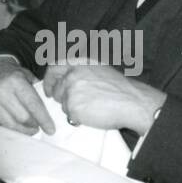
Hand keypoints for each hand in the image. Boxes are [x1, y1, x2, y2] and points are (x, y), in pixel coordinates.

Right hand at [0, 60, 54, 135]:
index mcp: (15, 80)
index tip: (51, 129)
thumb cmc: (11, 75)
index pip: (33, 105)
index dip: (44, 119)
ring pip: (11, 125)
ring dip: (23, 130)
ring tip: (28, 128)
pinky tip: (14, 127)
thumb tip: (50, 112)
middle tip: (37, 126)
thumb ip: (38, 91)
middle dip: (34, 126)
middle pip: (23, 118)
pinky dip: (9, 130)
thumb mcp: (26, 76)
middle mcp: (0, 90)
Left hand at [46, 63, 164, 134]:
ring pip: (62, 103)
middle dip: (60, 98)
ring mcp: (71, 90)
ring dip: (72, 108)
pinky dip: (78, 118)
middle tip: (70, 104)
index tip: (48, 89)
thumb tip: (67, 78)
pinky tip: (91, 115)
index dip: (49, 79)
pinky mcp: (73, 107)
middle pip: (55, 88)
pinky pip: (69, 115)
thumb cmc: (120, 88)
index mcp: (79, 63)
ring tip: (90, 109)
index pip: (53, 68)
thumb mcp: (99, 69)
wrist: (133, 102)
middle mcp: (72, 74)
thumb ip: (81, 71)